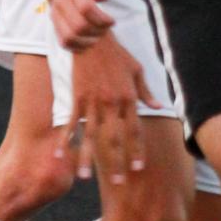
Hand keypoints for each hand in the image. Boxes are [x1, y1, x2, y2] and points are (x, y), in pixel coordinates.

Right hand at [51, 0, 115, 50]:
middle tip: (107, 27)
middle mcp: (60, 4)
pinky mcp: (55, 26)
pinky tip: (90, 40)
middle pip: (77, 27)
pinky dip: (79, 47)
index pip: (86, 8)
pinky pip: (65, 43)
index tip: (112, 20)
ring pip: (69, 38)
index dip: (102, 18)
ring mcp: (56, 16)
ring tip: (99, 34)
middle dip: (97, 31)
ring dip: (88, 41)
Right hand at [61, 32, 154, 183]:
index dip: (136, 150)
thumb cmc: (117, 53)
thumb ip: (146, 91)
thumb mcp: (137, 69)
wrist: (92, 37)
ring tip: (83, 178)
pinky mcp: (77, 97)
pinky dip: (65, 139)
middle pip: (114, 139)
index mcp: (129, 98)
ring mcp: (93, 102)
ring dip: (87, 158)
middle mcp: (112, 104)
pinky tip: (59, 154)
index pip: (134, 131)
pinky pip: (71, 122)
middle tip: (118, 183)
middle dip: (116, 162)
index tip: (137, 168)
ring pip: (90, 136)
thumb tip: (160, 107)